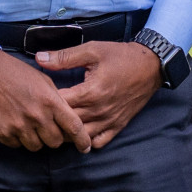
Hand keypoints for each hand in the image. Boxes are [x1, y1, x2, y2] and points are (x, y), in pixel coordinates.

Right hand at [0, 49, 91, 152]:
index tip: (86, 147)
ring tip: (29, 125)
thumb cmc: (15, 72)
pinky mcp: (2, 133)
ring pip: (36, 146)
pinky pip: (16, 145)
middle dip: (55, 138)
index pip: (74, 127)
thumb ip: (56, 100)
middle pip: (55, 142)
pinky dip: (18, 139)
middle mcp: (36, 117)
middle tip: (48, 129)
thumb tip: (66, 116)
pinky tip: (14, 124)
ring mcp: (18, 126)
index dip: (82, 140)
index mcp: (50, 101)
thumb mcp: (43, 80)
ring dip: (36, 139)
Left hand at [39, 41, 161, 149]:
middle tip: (45, 110)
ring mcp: (109, 121)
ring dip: (68, 132)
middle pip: (67, 123)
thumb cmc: (122, 56)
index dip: (47, 101)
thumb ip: (64, 57)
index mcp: (91, 92)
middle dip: (54, 118)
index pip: (60, 104)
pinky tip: (80, 131)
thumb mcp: (93, 50)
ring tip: (59, 122)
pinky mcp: (118, 125)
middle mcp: (99, 111)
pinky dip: (87, 140)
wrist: (151, 66)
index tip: (41, 95)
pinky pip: (99, 142)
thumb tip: (39, 58)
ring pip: (81, 137)